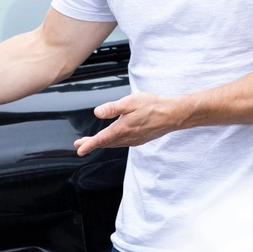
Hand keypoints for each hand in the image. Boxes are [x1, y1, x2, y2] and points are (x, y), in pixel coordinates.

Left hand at [73, 92, 187, 155]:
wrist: (172, 115)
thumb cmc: (153, 106)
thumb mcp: (131, 102)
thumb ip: (113, 108)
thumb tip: (97, 112)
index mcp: (123, 128)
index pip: (101, 139)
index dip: (89, 144)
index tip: (79, 149)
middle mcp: (128, 137)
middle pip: (106, 143)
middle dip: (92, 144)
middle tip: (80, 146)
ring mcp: (134, 140)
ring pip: (114, 144)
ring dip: (102, 143)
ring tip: (93, 142)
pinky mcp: (140, 139)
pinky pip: (123, 143)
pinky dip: (114, 143)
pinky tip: (113, 139)